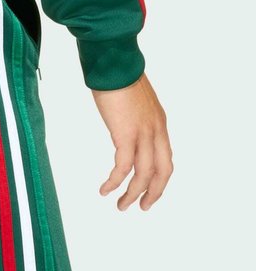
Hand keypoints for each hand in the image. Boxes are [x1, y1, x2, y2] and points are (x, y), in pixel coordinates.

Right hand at [92, 73, 172, 210]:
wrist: (113, 63)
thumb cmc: (117, 77)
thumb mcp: (133, 103)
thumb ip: (133, 118)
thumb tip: (123, 126)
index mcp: (158, 123)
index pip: (165, 159)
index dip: (159, 180)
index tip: (147, 192)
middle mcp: (156, 130)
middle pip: (162, 171)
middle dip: (153, 193)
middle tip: (140, 207)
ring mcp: (143, 133)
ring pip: (144, 174)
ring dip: (132, 193)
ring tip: (120, 205)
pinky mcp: (126, 134)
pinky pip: (123, 167)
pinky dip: (115, 181)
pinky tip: (105, 189)